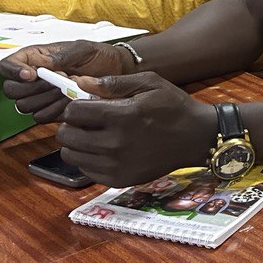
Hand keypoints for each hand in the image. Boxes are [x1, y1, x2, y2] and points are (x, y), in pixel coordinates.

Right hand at [0, 40, 135, 121]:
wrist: (116, 73)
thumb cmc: (99, 56)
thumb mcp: (83, 49)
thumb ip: (62, 56)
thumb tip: (42, 64)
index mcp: (34, 57)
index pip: (7, 65)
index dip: (13, 71)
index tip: (32, 74)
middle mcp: (33, 77)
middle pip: (11, 90)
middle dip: (34, 88)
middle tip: (58, 81)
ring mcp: (39, 96)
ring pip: (25, 106)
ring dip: (46, 99)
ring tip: (68, 89)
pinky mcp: (50, 110)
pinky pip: (41, 117)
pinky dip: (54, 111)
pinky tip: (69, 101)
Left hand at [55, 72, 216, 186]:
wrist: (195, 138)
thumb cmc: (173, 106)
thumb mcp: (149, 83)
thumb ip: (114, 83)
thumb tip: (81, 83)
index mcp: (122, 116)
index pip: (73, 112)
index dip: (75, 105)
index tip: (84, 105)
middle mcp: (115, 143)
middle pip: (67, 135)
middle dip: (70, 124)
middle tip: (84, 121)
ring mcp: (116, 165)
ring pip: (71, 155)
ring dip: (76, 143)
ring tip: (91, 135)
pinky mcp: (119, 180)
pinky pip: (85, 170)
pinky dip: (87, 159)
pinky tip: (102, 150)